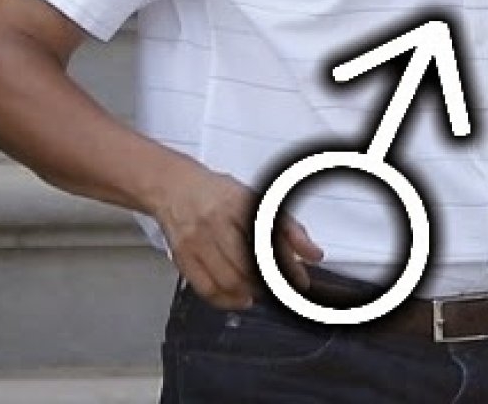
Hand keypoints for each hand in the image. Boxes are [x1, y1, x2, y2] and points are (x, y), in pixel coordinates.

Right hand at [148, 159, 322, 309]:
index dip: (288, 264)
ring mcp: (197, 240)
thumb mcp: (256, 200)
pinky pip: (205, 288)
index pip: (272, 240)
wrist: (174, 187)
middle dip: (269, 282)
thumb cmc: (218, 193)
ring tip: (261, 292)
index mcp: (241, 203)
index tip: (300, 279)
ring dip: (249, 293)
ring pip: (228, 279)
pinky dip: (225, 300)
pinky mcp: (182, 256)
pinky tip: (238, 298)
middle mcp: (217, 221)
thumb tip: (314, 254)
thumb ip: (287, 227)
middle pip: (249, 264)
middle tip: (280, 288)